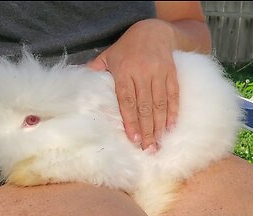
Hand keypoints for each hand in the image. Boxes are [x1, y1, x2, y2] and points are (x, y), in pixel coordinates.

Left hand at [88, 19, 179, 152]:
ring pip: (160, 103)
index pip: (127, 100)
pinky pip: (173, 95)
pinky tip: (171, 126)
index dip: (131, 120)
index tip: (133, 138)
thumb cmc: (127, 46)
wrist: (154, 30)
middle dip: (146, 130)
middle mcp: (143, 73)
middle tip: (148, 148)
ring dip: (159, 125)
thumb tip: (79, 83)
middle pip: (145, 106)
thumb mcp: (109, 55)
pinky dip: (173, 112)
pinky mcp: (172, 73)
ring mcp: (159, 73)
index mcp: (124, 70)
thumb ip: (95, 70)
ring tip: (158, 143)